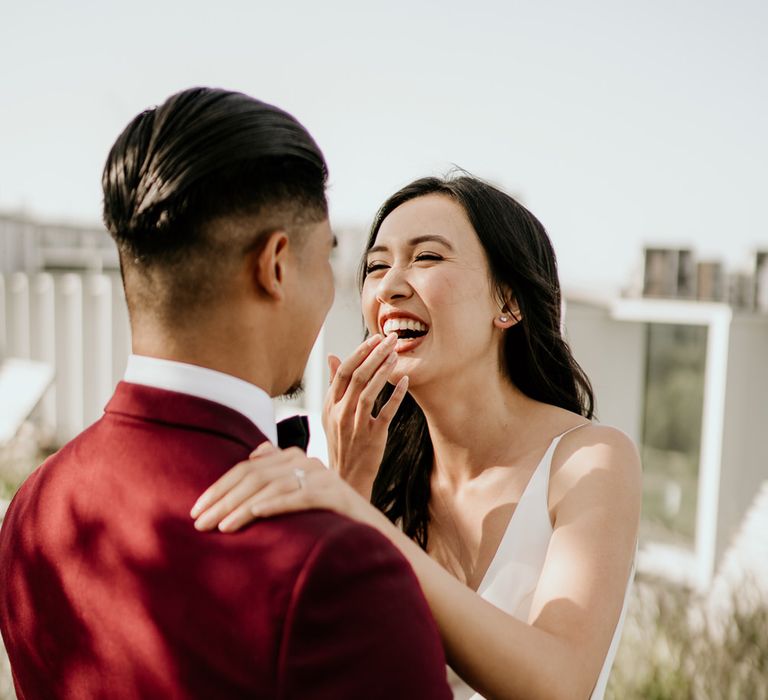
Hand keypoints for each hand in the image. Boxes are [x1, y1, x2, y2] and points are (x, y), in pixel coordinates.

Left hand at [189, 443, 373, 532]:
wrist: (371, 534)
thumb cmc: (328, 516)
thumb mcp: (301, 491)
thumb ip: (279, 471)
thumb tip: (256, 452)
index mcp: (294, 457)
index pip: (247, 467)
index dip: (219, 486)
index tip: (196, 508)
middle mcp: (306, 461)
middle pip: (255, 476)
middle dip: (222, 499)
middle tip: (198, 523)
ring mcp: (322, 476)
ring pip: (272, 486)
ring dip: (241, 507)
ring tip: (220, 526)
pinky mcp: (334, 494)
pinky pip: (299, 496)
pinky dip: (275, 504)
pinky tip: (255, 514)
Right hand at [324, 333, 408, 497]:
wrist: (345, 477)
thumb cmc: (341, 442)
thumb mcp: (330, 414)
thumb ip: (334, 386)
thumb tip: (333, 357)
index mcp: (330, 405)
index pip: (343, 372)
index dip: (359, 353)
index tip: (374, 339)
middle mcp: (340, 413)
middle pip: (358, 377)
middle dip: (375, 354)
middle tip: (391, 339)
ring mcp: (356, 426)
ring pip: (369, 392)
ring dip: (384, 371)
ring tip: (396, 355)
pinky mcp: (373, 437)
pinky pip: (386, 412)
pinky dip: (396, 396)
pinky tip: (405, 381)